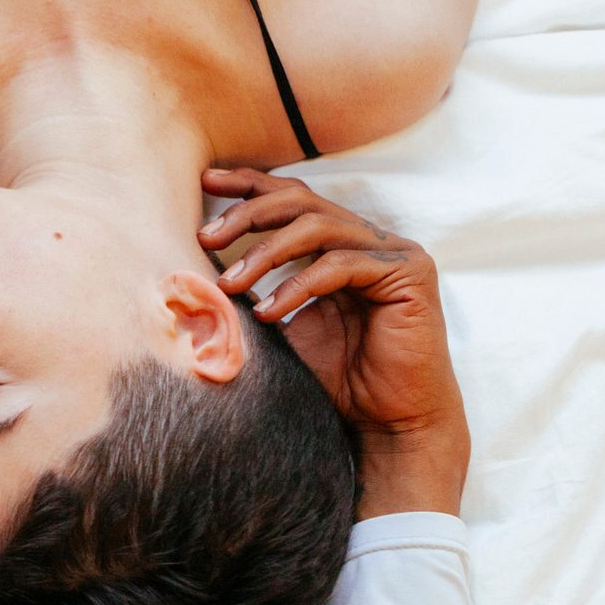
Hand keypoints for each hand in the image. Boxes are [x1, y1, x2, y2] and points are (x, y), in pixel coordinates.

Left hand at [198, 168, 469, 517]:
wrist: (387, 422)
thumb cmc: (337, 378)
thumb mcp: (282, 326)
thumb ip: (254, 291)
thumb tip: (194, 269)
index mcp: (341, 243)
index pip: (292, 198)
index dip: (249, 185)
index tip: (206, 182)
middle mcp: (368, 239)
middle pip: (301, 201)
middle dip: (247, 215)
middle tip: (206, 238)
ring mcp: (393, 253)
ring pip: (317, 226)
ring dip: (265, 253)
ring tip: (230, 286)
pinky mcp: (409, 273)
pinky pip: (340, 264)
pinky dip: (297, 286)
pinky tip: (270, 313)